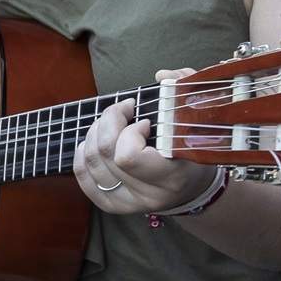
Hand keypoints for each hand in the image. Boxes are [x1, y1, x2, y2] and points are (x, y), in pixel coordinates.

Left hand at [72, 86, 212, 215]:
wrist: (192, 186)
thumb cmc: (194, 146)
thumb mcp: (197, 118)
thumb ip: (185, 90)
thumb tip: (162, 76)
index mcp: (172, 177)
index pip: (128, 157)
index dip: (129, 132)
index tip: (144, 121)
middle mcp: (148, 194)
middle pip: (105, 153)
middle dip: (109, 121)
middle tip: (124, 109)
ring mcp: (128, 202)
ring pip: (91, 161)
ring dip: (95, 132)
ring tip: (112, 122)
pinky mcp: (112, 204)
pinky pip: (83, 176)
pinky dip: (83, 152)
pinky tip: (95, 140)